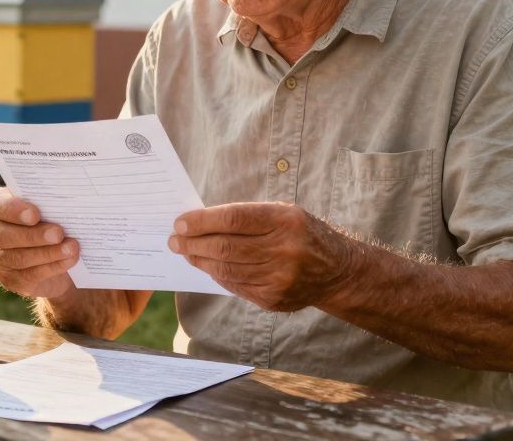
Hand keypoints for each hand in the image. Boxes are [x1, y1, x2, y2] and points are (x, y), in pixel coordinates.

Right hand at [0, 187, 79, 298]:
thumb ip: (47, 202)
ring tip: (71, 247)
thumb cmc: (49, 219)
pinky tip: (70, 259)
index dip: (12, 209)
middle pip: (4, 236)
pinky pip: (31, 275)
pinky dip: (54, 266)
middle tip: (58, 233)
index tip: (35, 214)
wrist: (55, 253)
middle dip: (33, 235)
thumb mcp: (46, 206)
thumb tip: (64, 204)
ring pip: (18, 258)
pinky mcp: (11, 280)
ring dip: (48, 253)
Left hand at [168, 202, 356, 311]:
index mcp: (285, 221)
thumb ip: (245, 216)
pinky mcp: (273, 299)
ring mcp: (279, 279)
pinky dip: (217, 274)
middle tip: (174, 240)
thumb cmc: (301, 233)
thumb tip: (200, 223)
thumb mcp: (282, 213)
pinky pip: (235, 285)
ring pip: (226, 269)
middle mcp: (284, 250)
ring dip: (200, 260)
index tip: (180, 223)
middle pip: (225, 247)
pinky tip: (207, 266)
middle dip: (193, 243)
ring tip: (186, 252)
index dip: (202, 221)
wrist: (338, 272)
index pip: (233, 219)